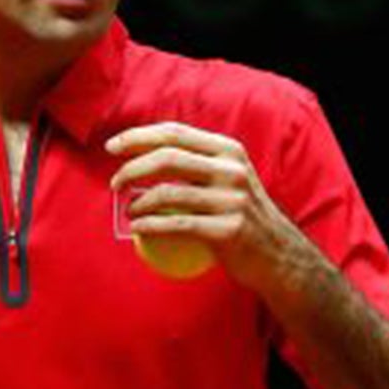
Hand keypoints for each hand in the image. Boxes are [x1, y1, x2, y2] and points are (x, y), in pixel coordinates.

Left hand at [107, 122, 318, 296]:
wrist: (277, 255)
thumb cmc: (243, 216)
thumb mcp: (230, 179)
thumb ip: (199, 164)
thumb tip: (145, 157)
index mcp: (229, 150)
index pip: (175, 133)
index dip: (139, 136)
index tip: (112, 146)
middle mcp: (232, 170)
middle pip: (167, 158)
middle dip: (132, 168)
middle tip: (114, 183)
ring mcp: (231, 200)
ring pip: (167, 193)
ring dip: (137, 202)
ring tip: (128, 210)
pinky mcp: (227, 230)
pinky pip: (175, 224)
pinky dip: (149, 225)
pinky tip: (137, 227)